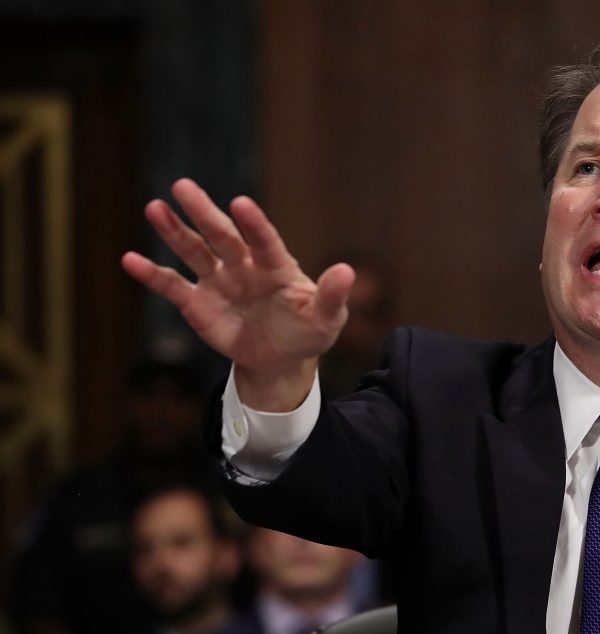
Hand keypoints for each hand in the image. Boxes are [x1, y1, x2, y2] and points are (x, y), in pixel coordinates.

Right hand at [122, 178, 354, 408]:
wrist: (281, 359)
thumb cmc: (308, 332)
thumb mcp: (326, 320)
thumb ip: (332, 296)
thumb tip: (347, 271)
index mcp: (276, 266)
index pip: (263, 241)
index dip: (254, 224)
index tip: (241, 203)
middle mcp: (244, 266)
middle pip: (222, 236)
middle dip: (204, 213)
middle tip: (183, 186)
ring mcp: (219, 281)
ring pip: (194, 251)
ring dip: (174, 231)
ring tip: (155, 207)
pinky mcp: (198, 303)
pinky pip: (172, 286)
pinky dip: (152, 275)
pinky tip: (130, 259)